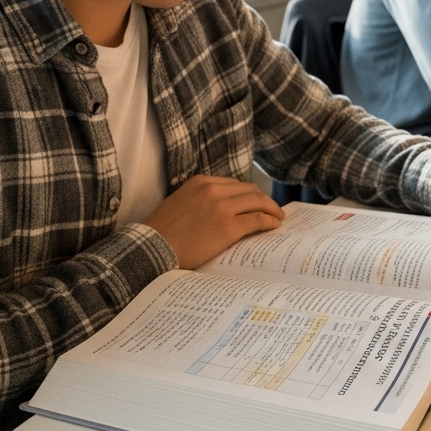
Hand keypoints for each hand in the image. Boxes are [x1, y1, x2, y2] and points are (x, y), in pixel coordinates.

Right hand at [142, 175, 284, 268]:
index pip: (233, 184)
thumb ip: (199, 200)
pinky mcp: (229, 226)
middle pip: (249, 190)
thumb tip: (217, 210)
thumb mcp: (179, 203)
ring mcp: (222, 207)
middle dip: (263, 199)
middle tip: (272, 209)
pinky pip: (258, 219)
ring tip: (278, 217)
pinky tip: (274, 225)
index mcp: (200, 182)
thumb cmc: (161, 232)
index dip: (248, 193)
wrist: (153, 248)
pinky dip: (269, 221)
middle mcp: (213, 189)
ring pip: (257, 202)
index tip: (255, 201)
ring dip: (271, 209)